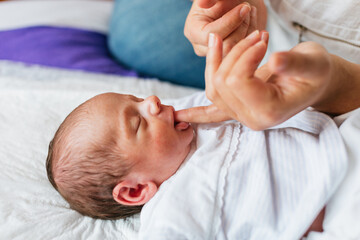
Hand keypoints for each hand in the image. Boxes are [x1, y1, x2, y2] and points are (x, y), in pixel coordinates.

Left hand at [176, 31, 345, 129]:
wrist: (315, 82)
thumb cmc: (316, 72)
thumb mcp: (312, 63)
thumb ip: (294, 64)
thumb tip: (275, 61)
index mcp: (269, 111)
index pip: (239, 81)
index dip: (246, 55)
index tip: (263, 39)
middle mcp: (251, 118)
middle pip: (223, 83)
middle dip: (234, 53)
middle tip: (256, 36)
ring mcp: (242, 115)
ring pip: (213, 89)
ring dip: (215, 63)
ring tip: (219, 39)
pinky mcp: (237, 109)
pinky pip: (213, 113)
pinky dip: (197, 113)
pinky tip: (181, 114)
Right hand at [184, 0, 264, 56]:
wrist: (236, 4)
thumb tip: (202, 3)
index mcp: (193, 31)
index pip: (212, 34)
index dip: (231, 21)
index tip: (245, 7)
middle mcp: (202, 47)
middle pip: (226, 46)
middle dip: (241, 26)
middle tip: (248, 8)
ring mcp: (217, 55)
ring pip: (238, 51)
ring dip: (250, 29)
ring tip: (251, 12)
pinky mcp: (231, 58)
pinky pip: (246, 53)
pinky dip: (254, 37)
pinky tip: (253, 21)